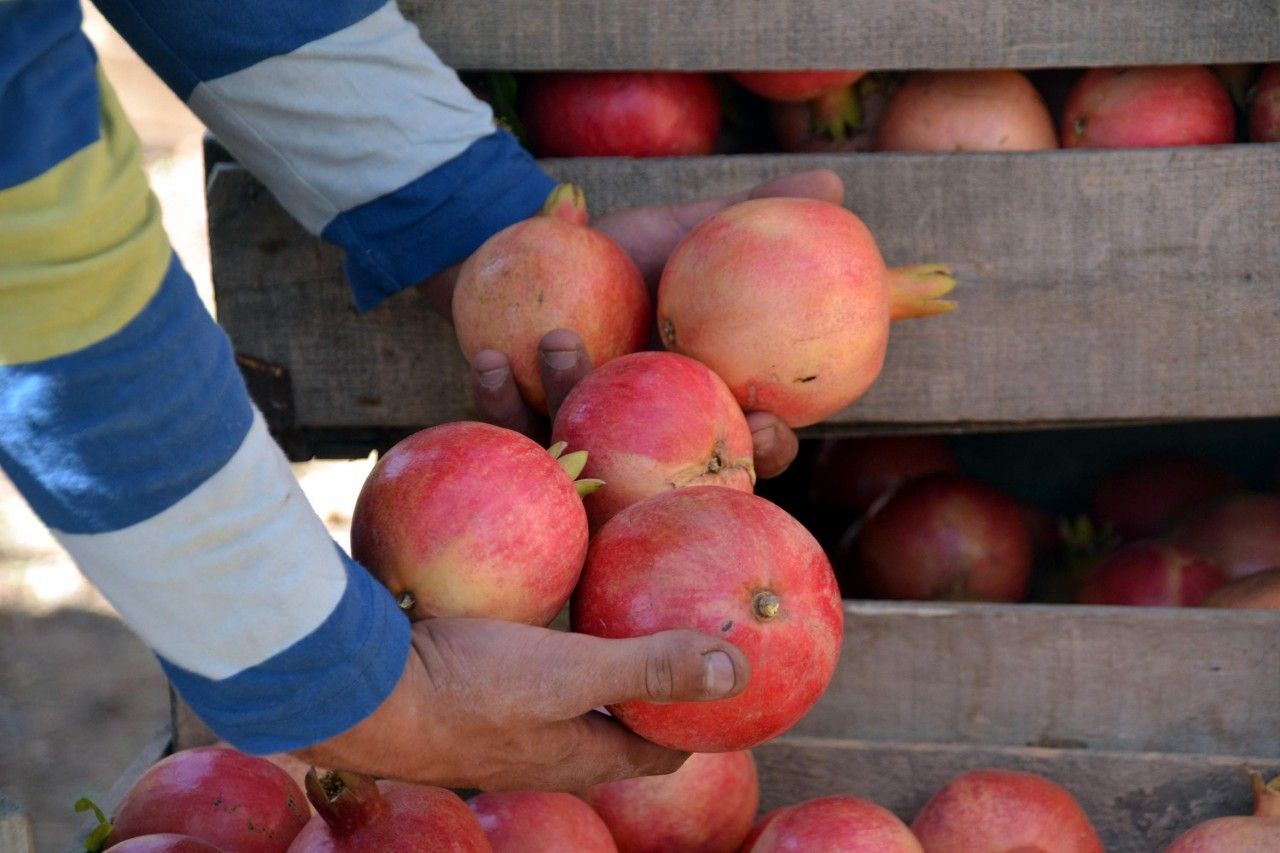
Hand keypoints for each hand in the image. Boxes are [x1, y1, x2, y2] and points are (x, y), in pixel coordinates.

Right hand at [294, 618, 749, 790]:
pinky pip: (525, 675)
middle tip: (677, 637)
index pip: (659, 751)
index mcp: (581, 756)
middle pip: (617, 725)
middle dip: (651, 690)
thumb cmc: (472, 687)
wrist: (362, 693)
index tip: (721, 682)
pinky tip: (544, 606)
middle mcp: (545, 753)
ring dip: (599, 668)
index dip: (696, 722)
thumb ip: (650, 667)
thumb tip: (737, 672)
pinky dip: (550, 650)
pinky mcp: (466, 698)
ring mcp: (503, 730)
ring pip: (569, 700)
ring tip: (619, 613)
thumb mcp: (572, 671)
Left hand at [425, 170, 843, 477]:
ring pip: (581, 452)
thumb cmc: (632, 252)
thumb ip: (755, 214)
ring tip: (557, 342)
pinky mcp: (519, 430)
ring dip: (569, 399)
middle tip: (657, 420)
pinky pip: (507, 429)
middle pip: (667, 478)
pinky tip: (493, 358)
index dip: (765, 449)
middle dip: (669, 466)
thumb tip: (834, 186)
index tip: (766, 424)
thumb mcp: (691, 232)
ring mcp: (580, 441)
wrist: (541, 255)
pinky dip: (496, 396)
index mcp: (695, 401)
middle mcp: (642, 436)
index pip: (750, 446)